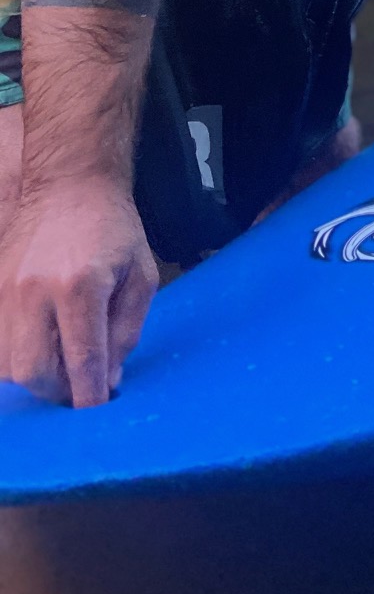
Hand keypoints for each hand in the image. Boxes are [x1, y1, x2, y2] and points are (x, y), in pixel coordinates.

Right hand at [0, 175, 156, 405]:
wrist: (68, 184)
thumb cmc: (113, 228)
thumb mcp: (140, 275)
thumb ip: (126, 331)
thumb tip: (110, 378)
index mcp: (80, 286)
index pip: (82, 360)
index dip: (90, 395)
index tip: (98, 410)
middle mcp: (35, 292)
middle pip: (34, 372)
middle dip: (59, 391)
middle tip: (80, 385)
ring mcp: (6, 291)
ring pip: (8, 364)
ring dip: (36, 375)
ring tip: (62, 363)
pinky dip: (17, 356)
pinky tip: (41, 346)